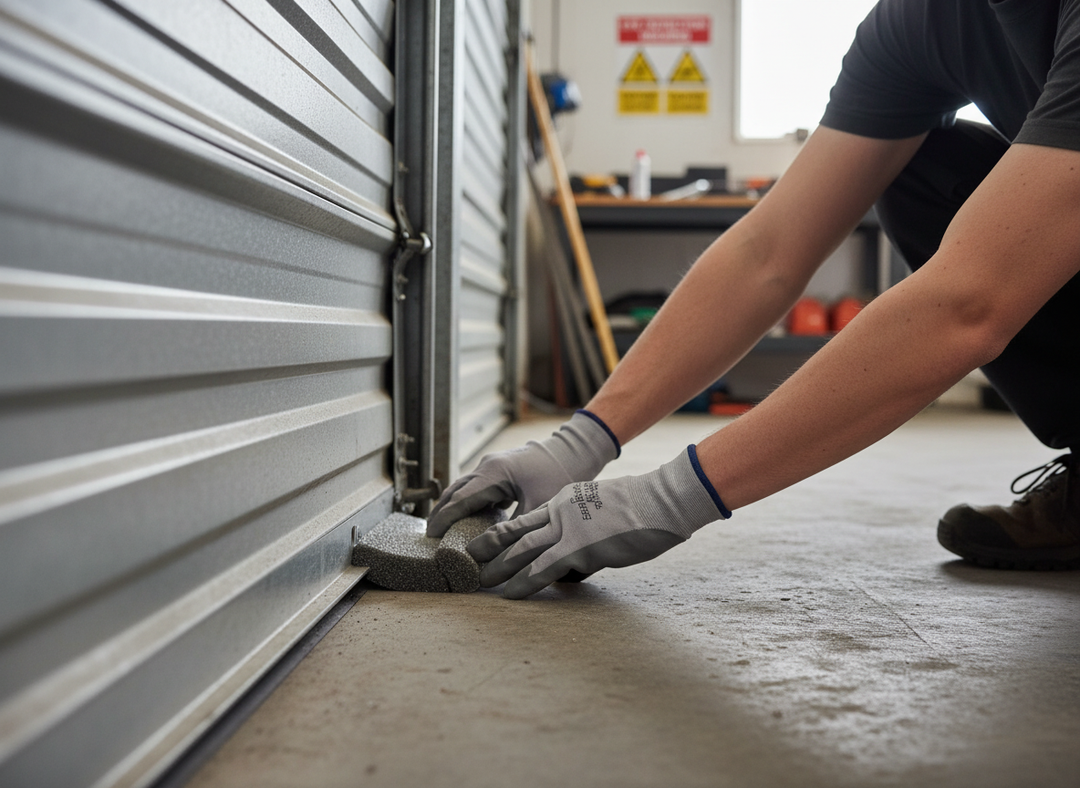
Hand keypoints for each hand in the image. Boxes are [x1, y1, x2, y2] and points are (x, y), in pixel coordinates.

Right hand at [426, 411, 619, 536]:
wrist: (574, 451)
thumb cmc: (560, 475)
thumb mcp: (539, 507)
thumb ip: (516, 529)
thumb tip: (500, 554)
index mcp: (494, 473)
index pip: (460, 499)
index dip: (444, 518)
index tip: (432, 536)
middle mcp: (488, 466)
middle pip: (455, 491)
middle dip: (441, 512)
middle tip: (430, 536)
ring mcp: (492, 464)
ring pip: (464, 487)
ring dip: (452, 506)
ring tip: (442, 528)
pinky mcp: (500, 468)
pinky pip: (476, 487)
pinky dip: (467, 501)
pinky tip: (467, 517)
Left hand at [467, 447, 729, 597]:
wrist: (660, 500)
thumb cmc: (645, 509)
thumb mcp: (608, 511)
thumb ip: (588, 530)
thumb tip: (581, 559)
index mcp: (566, 500)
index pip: (528, 518)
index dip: (505, 531)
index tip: (488, 543)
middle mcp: (559, 510)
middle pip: (513, 529)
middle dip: (488, 546)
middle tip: (468, 560)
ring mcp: (566, 528)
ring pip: (519, 548)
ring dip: (497, 566)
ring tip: (478, 580)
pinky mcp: (577, 547)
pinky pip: (541, 568)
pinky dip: (521, 582)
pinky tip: (508, 594)